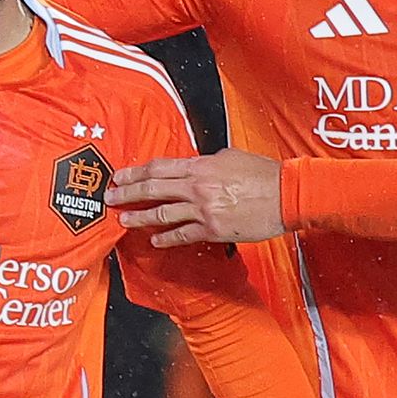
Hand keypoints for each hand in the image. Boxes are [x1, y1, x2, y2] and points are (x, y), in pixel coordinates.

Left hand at [109, 148, 285, 246]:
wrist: (285, 194)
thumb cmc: (263, 174)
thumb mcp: (231, 157)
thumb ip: (208, 162)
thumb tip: (195, 166)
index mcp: (200, 166)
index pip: (158, 167)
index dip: (135, 172)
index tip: (119, 175)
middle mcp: (197, 186)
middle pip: (153, 188)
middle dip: (127, 193)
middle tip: (110, 197)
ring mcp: (203, 209)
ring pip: (162, 213)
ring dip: (140, 218)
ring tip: (124, 221)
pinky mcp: (213, 229)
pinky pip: (183, 235)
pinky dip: (166, 238)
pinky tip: (155, 240)